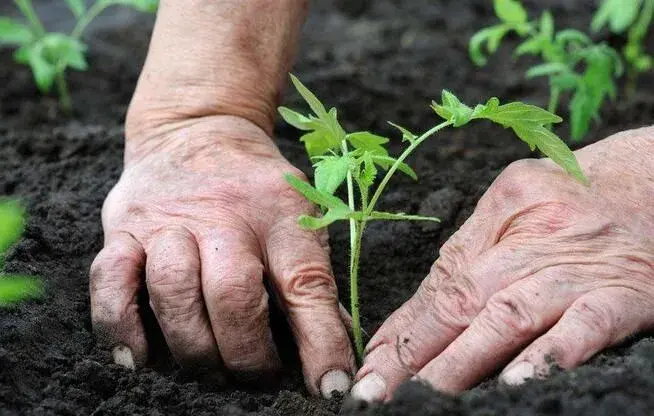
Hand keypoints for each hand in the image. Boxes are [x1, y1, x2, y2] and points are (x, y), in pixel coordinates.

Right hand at [90, 115, 354, 396]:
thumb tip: (331, 355)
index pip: (306, 282)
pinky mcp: (123, 228)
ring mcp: (166, 220)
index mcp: (279, 212)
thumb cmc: (256, 189)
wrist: (197, 130)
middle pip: (233, 294)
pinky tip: (138, 358)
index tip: (331, 387)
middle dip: (247, 353)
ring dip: (194, 346)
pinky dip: (120, 327)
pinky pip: (110, 281)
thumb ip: (311, 281)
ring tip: (210, 369)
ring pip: (173, 291)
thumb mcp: (298, 216)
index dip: (321, 341)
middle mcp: (223, 214)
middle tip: (256, 377)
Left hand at [351, 128, 653, 400]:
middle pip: (464, 299)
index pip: (440, 281)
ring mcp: (577, 267)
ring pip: (511, 313)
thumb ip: (466, 258)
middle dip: (417, 351)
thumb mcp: (514, 207)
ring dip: (466, 359)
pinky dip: (552, 353)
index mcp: (499, 213)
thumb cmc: (575, 199)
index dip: (404, 328)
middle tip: (379, 391)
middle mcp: (532, 239)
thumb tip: (408, 322)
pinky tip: (520, 381)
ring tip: (429, 394)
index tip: (373, 366)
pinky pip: (586, 324)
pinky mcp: (624, 293)